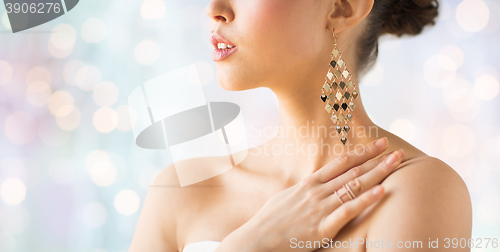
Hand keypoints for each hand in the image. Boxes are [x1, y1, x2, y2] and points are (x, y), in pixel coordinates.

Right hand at [239, 137, 405, 251]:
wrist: (258, 240)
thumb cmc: (269, 221)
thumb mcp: (285, 198)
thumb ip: (302, 191)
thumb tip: (311, 185)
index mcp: (308, 184)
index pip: (340, 163)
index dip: (361, 152)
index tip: (377, 144)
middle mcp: (317, 192)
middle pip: (352, 171)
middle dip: (375, 159)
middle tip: (395, 149)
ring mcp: (320, 208)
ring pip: (354, 186)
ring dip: (378, 173)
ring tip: (396, 163)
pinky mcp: (323, 227)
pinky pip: (348, 210)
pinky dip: (365, 200)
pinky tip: (381, 191)